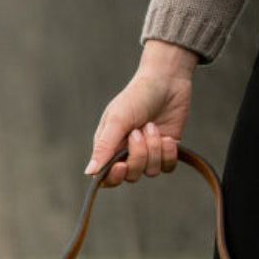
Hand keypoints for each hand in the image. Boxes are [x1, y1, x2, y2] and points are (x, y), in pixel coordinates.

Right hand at [86, 40, 198, 186]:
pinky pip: (167, 167)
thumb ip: (104, 147)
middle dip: (138, 156)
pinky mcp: (166, 151)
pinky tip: (168, 137)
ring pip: (150, 172)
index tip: (121, 166)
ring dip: (154, 149)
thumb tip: (89, 172)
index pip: (107, 177)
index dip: (114, 177)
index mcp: (109, 148)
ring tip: (152, 126)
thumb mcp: (117, 120)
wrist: (167, 81)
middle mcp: (127, 154)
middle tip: (139, 132)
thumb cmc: (136, 96)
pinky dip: (169, 154)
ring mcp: (148, 154)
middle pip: (130, 175)